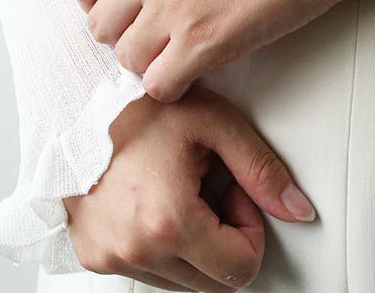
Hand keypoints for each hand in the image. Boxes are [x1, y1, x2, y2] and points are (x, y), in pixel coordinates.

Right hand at [64, 86, 315, 291]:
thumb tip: (298, 208)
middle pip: (213, 282)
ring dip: (195, 242)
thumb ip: (262, 170)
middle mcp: (133, 251)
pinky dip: (163, 244)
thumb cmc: (142, 105)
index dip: (250, 227)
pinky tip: (158, 197)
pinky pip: (147, 269)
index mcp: (168, 223)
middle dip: (226, 237)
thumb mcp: (216, 124)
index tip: (235, 190)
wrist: (76, 99)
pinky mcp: (91, 255)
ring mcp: (107, 257)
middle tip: (212, 185)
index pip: (241, 269)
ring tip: (182, 186)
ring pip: (182, 280)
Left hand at [69, 0, 374, 101]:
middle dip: (125, 35)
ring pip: (127, 60)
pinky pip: (160, 85)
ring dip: (151, 61)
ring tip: (183, 52)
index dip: (101, 2)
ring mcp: (173, 7)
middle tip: (158, 34)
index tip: (125, 9)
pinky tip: (198, 68)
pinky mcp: (205, 42)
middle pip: (99, 27)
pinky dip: (174, 84)